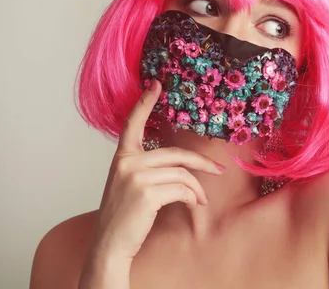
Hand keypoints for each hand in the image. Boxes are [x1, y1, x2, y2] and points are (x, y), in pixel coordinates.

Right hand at [89, 79, 224, 262]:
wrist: (110, 244)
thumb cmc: (124, 215)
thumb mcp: (128, 185)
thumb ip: (146, 168)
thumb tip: (183, 166)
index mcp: (122, 158)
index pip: (132, 124)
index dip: (144, 103)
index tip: (155, 84)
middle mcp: (127, 163)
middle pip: (176, 154)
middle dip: (201, 163)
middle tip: (218, 171)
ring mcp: (136, 177)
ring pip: (182, 174)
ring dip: (197, 188)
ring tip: (201, 200)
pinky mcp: (147, 193)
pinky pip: (182, 189)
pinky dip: (192, 198)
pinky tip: (193, 206)